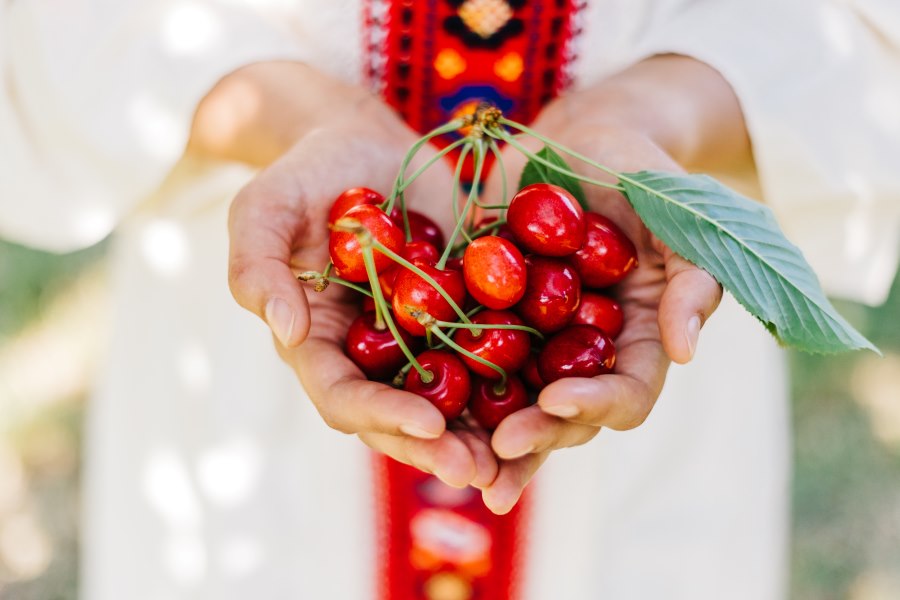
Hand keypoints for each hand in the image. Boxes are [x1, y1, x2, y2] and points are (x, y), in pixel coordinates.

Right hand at [226, 88, 497, 489]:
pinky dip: (517, 384)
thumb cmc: (305, 174)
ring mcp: (420, 342)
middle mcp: (371, 357)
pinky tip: (552, 399)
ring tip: (520, 457)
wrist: (364, 147)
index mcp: (319, 344)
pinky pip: (490, 358)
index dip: (381, 416)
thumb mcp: (264, 207)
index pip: (342, 397)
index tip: (428, 422)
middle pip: (400, 418)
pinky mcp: (463, 318)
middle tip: (481, 468)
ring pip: (450, 402)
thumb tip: (287, 330)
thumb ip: (257, 265)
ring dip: (483, 435)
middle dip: (438, 447)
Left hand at [477, 119, 723, 513]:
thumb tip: (686, 352)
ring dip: (484, 438)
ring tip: (453, 462)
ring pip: (511, 403)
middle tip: (499, 448)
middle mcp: (582, 354)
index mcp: (636, 342)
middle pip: (564, 416)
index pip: (627, 394)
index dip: (596, 405)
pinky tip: (409, 401)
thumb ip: (692, 281)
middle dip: (535, 437)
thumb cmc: (643, 176)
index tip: (557, 400)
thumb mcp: (682, 221)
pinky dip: (440, 382)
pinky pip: (462, 356)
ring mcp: (533, 341)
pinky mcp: (487, 317)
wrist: (581, 139)